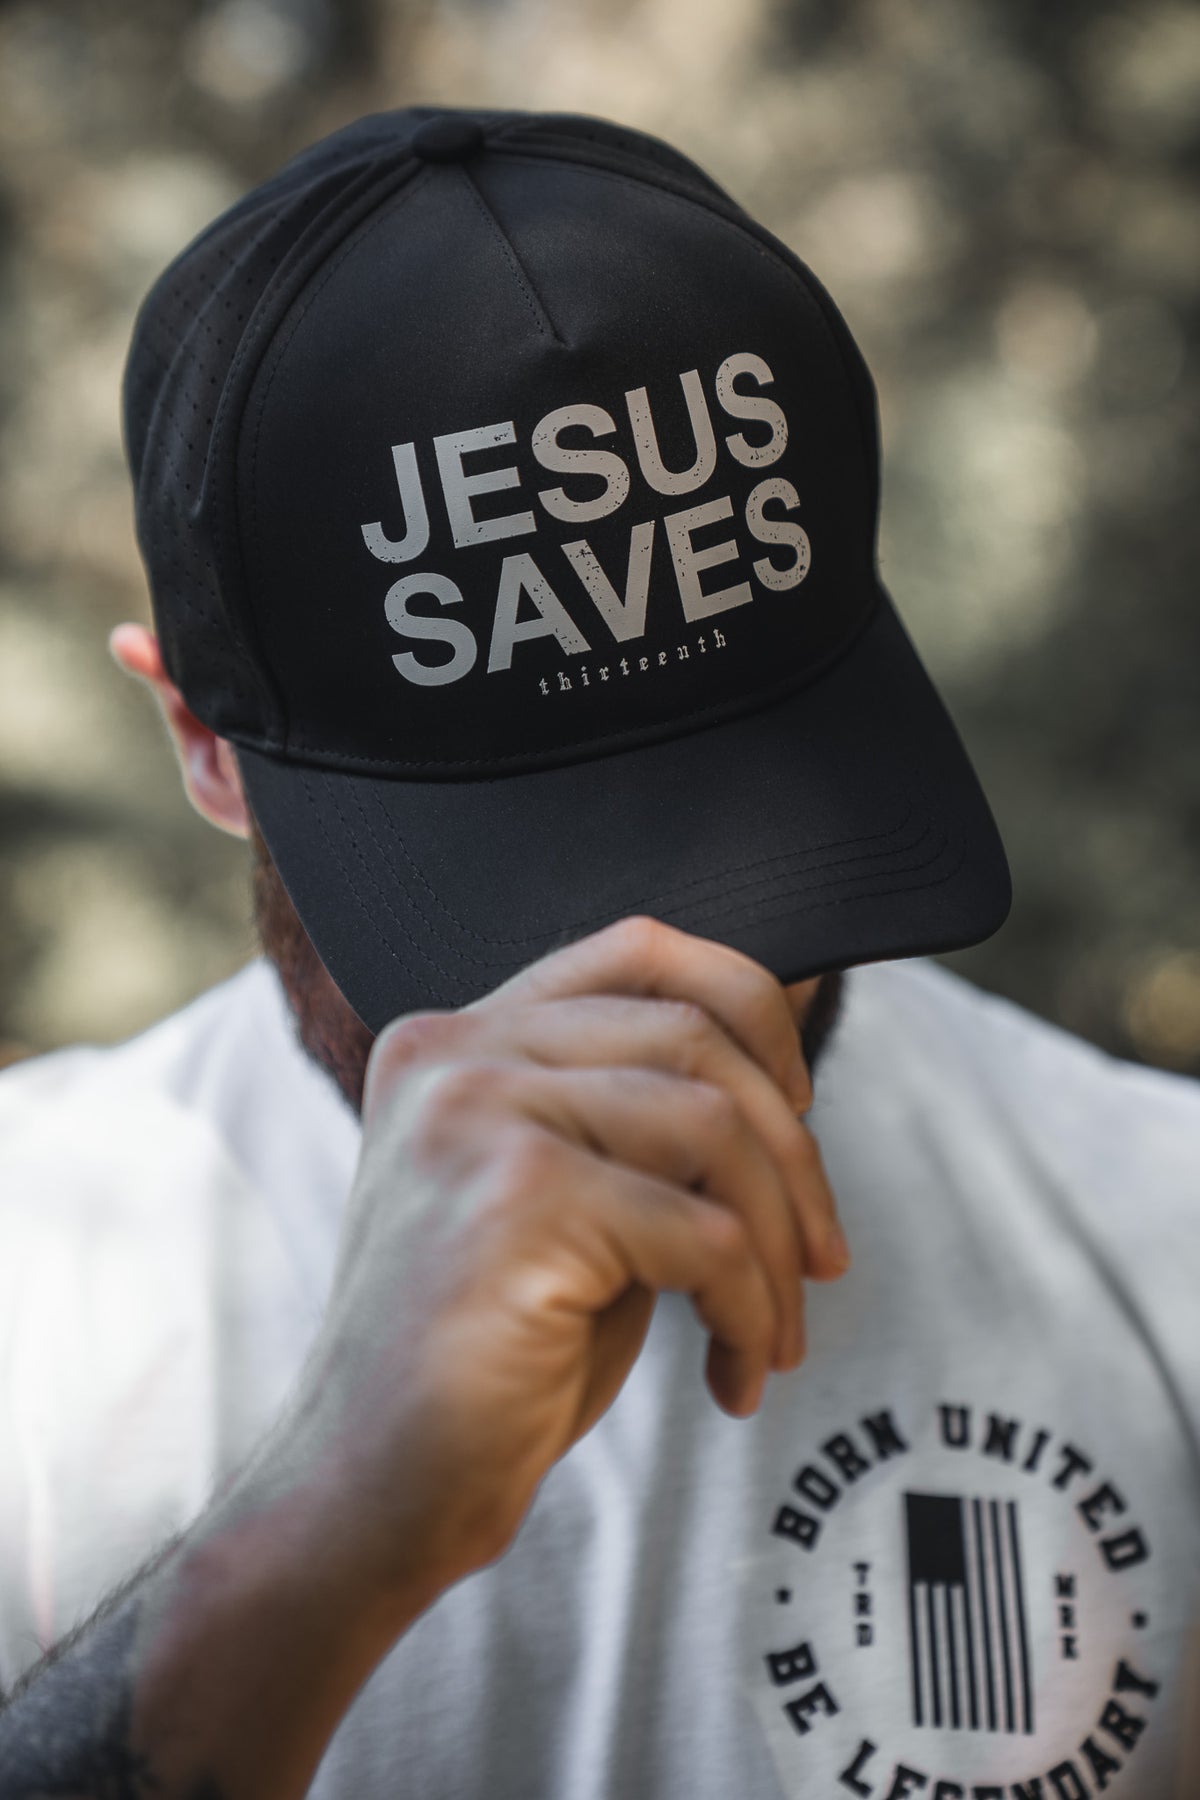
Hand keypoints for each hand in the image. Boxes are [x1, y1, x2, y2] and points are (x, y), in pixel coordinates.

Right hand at [274, 916, 847, 1627]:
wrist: (373, 1496)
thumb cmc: (489, 1356)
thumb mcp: (571, 1199)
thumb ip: (647, 1111)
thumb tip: (794, 1019)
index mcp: (457, 1040)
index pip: (640, 948)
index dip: (751, 1007)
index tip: (796, 1109)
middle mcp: (456, 1055)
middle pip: (696, 1033)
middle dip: (793, 1152)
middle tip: (819, 1256)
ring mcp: (479, 1117)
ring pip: (715, 1128)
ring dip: (778, 1245)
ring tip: (772, 1333)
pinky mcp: (519, 1201)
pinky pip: (707, 1237)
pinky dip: (753, 1313)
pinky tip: (734, 1376)